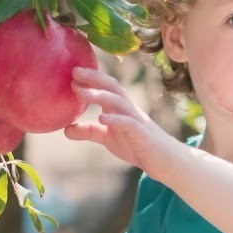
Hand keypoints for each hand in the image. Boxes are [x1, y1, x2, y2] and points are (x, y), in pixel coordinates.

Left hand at [64, 67, 179, 176]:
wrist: (166, 161)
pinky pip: (129, 124)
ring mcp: (137, 120)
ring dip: (100, 95)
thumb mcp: (108, 138)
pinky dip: (116, 119)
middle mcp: (129, 109)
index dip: (90, 78)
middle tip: (74, 71)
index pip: (105, 87)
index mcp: (120, 108)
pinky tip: (102, 119)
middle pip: (112, 87)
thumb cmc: (138, 146)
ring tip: (81, 93)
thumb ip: (89, 131)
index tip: (71, 72)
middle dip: (94, 77)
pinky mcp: (143, 135)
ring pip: (119, 102)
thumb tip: (65, 129)